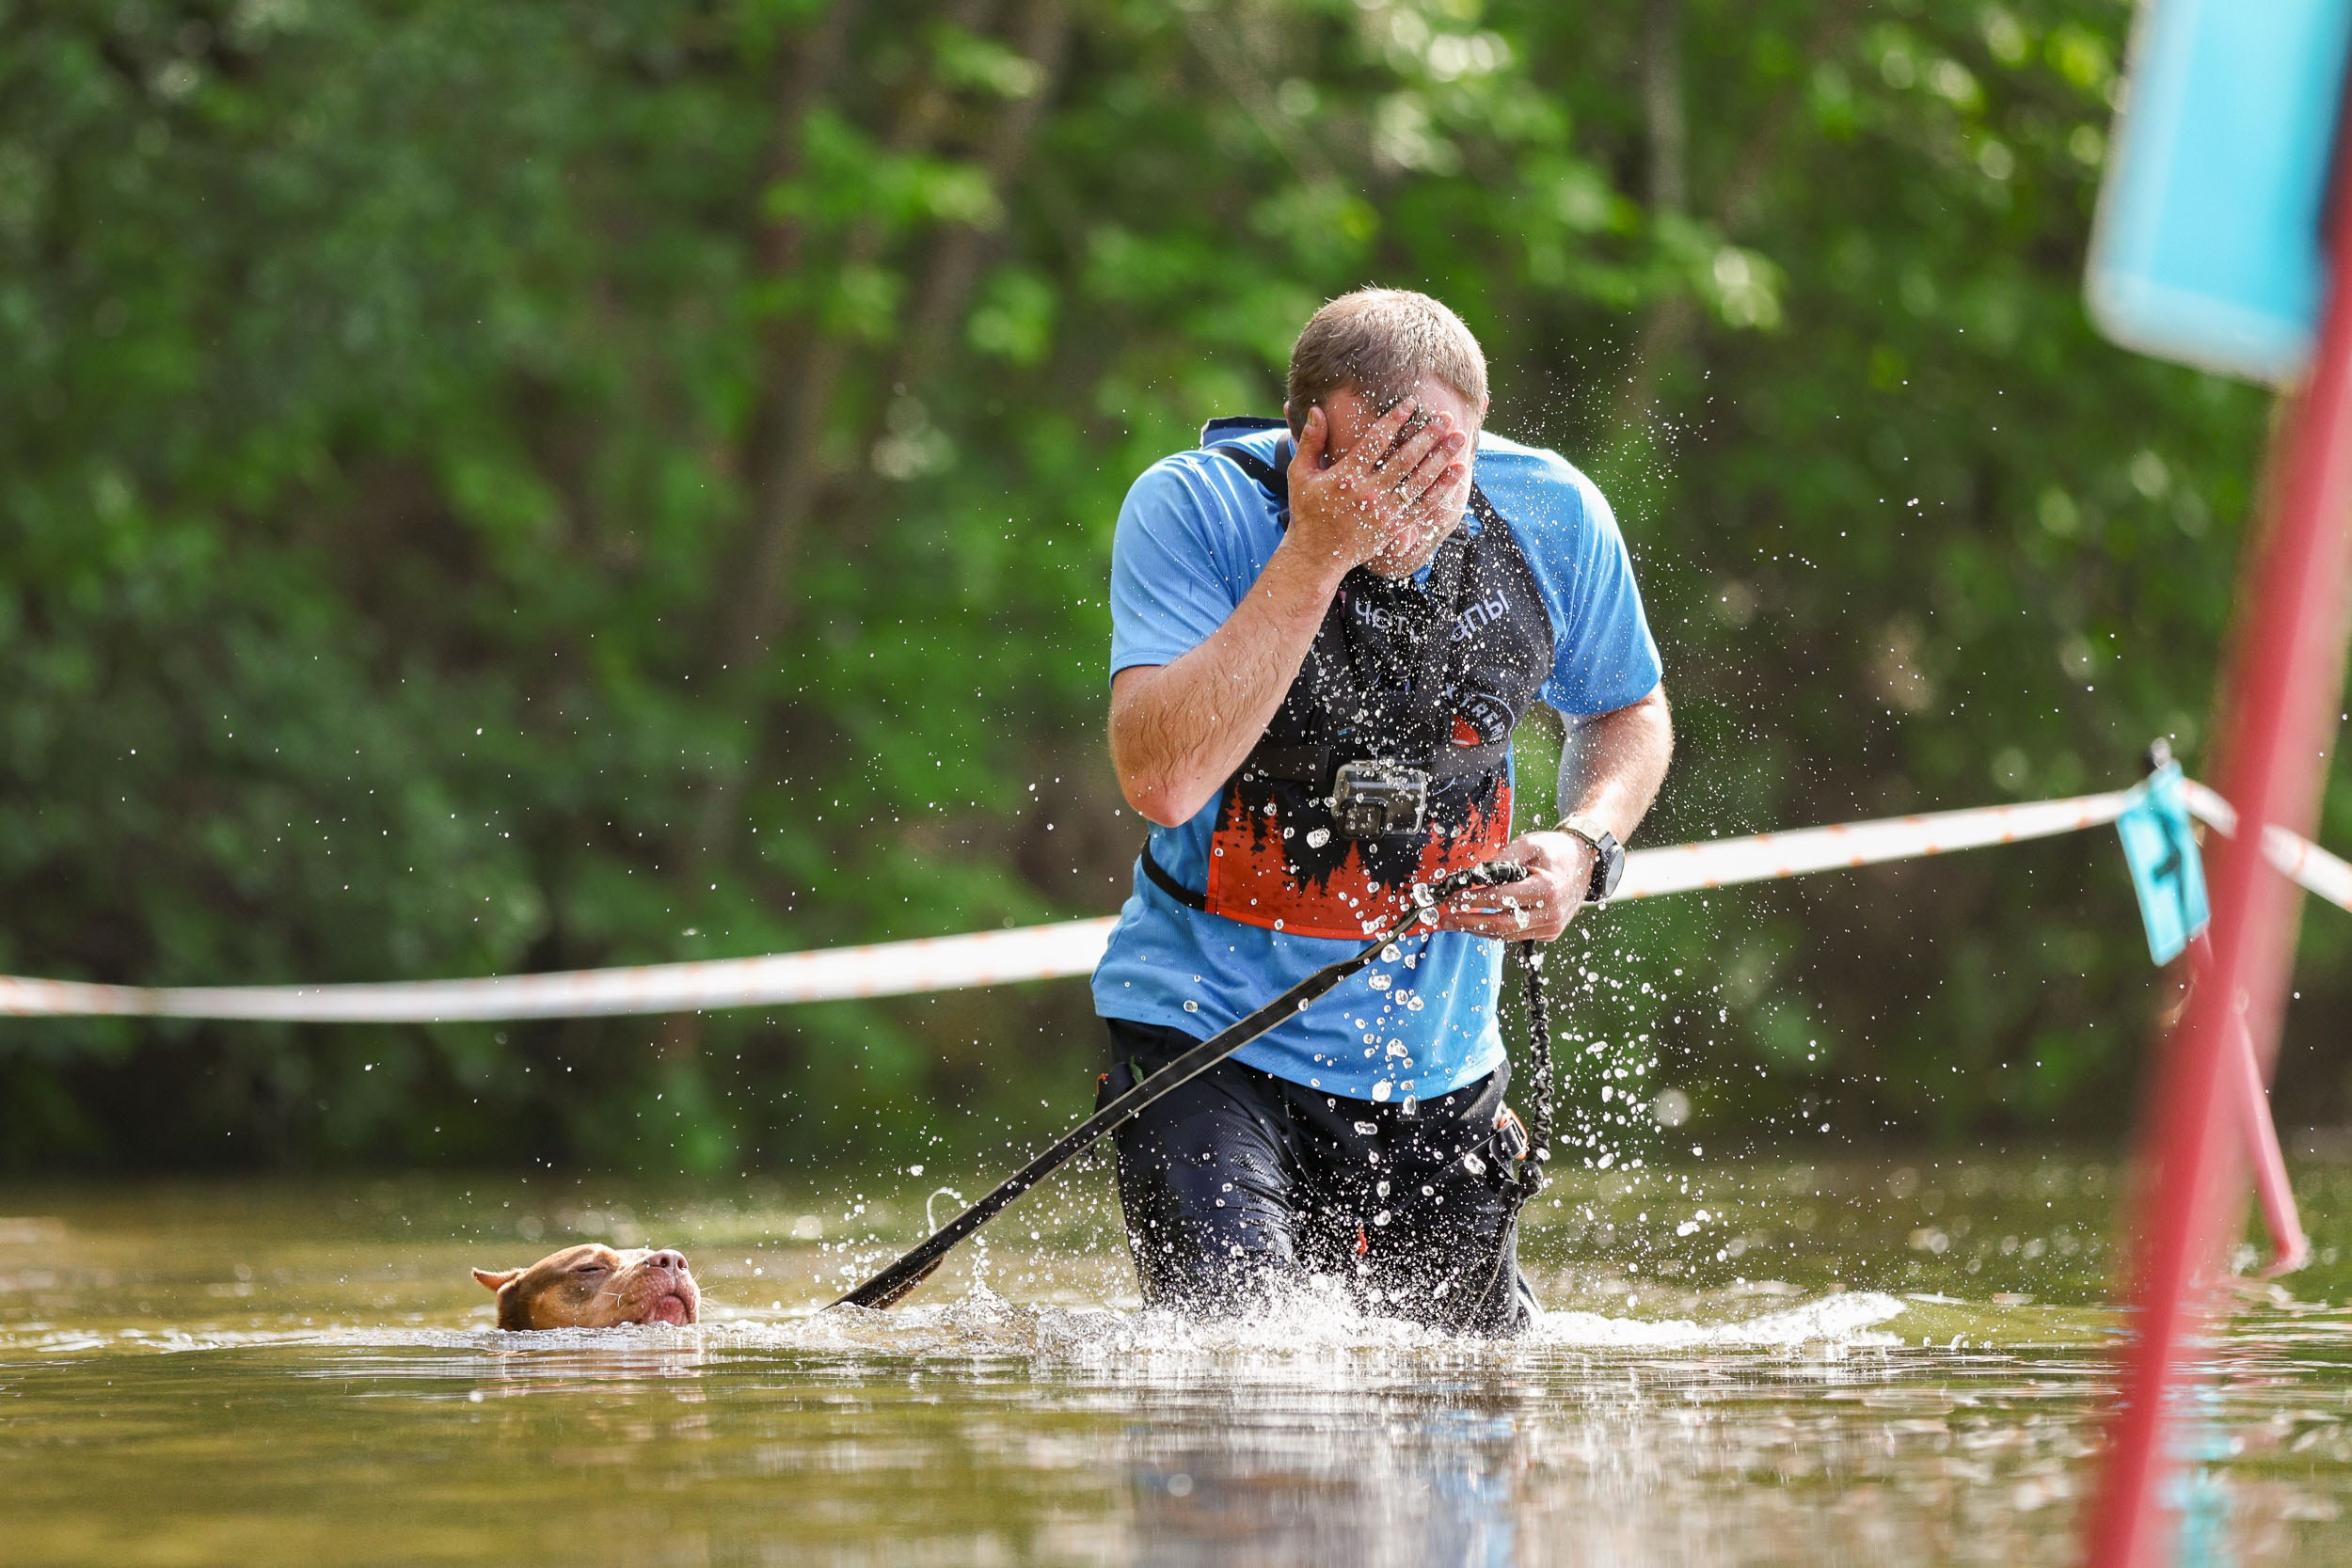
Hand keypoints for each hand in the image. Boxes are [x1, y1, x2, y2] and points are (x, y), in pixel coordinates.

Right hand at [1284, 399, 1470, 575]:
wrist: (1317, 556)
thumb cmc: (1308, 513)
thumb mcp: (1300, 475)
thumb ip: (1310, 442)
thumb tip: (1317, 410)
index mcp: (1345, 476)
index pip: (1375, 442)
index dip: (1395, 420)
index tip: (1412, 404)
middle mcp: (1368, 493)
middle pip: (1404, 459)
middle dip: (1427, 436)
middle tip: (1446, 416)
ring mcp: (1384, 512)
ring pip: (1419, 481)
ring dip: (1441, 457)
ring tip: (1459, 437)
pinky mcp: (1395, 528)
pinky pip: (1424, 506)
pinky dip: (1443, 488)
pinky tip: (1458, 471)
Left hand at [1435, 830, 1595, 940]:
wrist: (1586, 862)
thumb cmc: (1555, 851)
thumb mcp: (1529, 844)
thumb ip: (1501, 860)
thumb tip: (1472, 877)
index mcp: (1546, 889)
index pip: (1499, 899)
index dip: (1472, 900)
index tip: (1451, 898)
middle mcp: (1551, 912)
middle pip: (1501, 925)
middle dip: (1468, 923)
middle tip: (1444, 920)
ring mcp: (1552, 926)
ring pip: (1507, 935)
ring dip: (1478, 930)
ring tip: (1454, 923)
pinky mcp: (1550, 932)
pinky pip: (1517, 935)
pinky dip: (1495, 930)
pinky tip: (1477, 923)